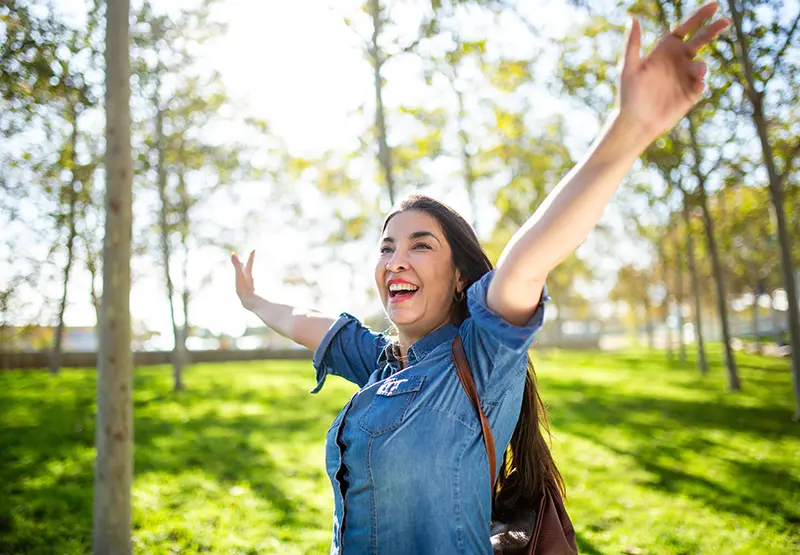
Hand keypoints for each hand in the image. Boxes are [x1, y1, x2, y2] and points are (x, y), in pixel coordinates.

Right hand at [231, 250, 257, 309]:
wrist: (250, 302)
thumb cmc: (244, 287)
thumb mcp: (239, 274)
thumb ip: (236, 264)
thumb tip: (233, 253)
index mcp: (248, 273)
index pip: (249, 262)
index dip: (251, 256)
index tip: (254, 249)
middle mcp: (249, 277)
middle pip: (248, 268)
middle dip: (248, 261)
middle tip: (250, 256)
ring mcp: (248, 284)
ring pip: (246, 275)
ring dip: (245, 271)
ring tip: (244, 269)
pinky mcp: (246, 290)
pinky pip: (244, 283)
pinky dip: (243, 280)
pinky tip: (243, 284)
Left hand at [617, 1, 729, 141]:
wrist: (636, 122)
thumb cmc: (629, 94)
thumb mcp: (628, 67)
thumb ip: (632, 43)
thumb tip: (633, 17)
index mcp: (665, 50)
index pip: (685, 28)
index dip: (699, 16)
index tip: (715, 5)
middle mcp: (678, 60)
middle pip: (700, 41)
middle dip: (713, 30)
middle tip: (726, 22)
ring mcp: (686, 76)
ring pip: (701, 65)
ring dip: (700, 66)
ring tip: (697, 69)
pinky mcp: (690, 93)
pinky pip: (700, 85)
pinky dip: (700, 83)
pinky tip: (697, 85)